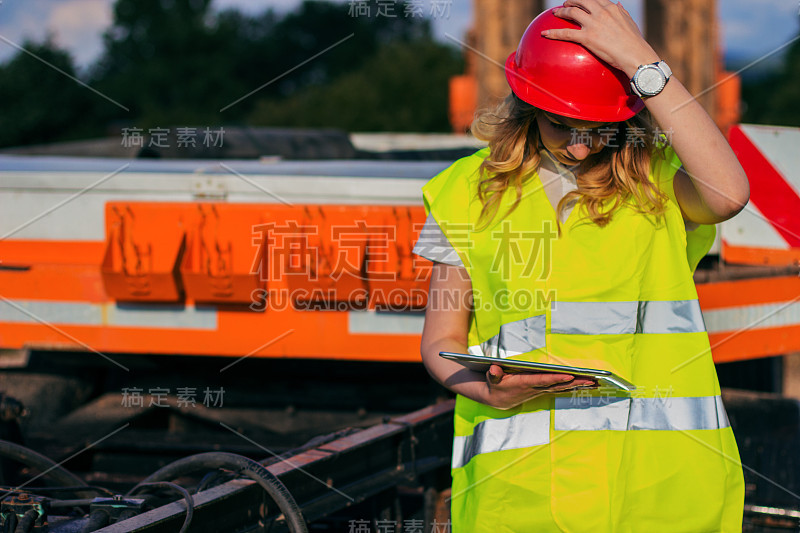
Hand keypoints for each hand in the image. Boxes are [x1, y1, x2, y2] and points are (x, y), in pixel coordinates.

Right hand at [484, 365, 596, 409]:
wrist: (498, 400)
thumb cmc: (497, 385)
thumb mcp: (492, 379)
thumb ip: (494, 374)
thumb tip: (494, 368)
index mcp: (525, 383)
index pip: (543, 380)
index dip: (556, 378)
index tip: (569, 376)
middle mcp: (536, 388)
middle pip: (558, 385)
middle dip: (575, 383)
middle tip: (591, 380)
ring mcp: (541, 390)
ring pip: (562, 388)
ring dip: (578, 385)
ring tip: (594, 382)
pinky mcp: (543, 390)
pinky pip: (561, 389)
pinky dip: (573, 387)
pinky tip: (584, 385)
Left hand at [543, 0, 659, 76]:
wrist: (634, 54)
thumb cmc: (634, 42)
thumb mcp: (629, 21)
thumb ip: (621, 12)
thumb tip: (618, 4)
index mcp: (612, 7)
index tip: (580, 1)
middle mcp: (601, 12)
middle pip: (582, 1)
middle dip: (572, 1)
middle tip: (565, 4)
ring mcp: (593, 23)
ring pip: (572, 12)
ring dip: (561, 11)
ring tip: (555, 13)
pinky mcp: (587, 37)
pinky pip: (566, 33)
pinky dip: (553, 32)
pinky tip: (544, 34)